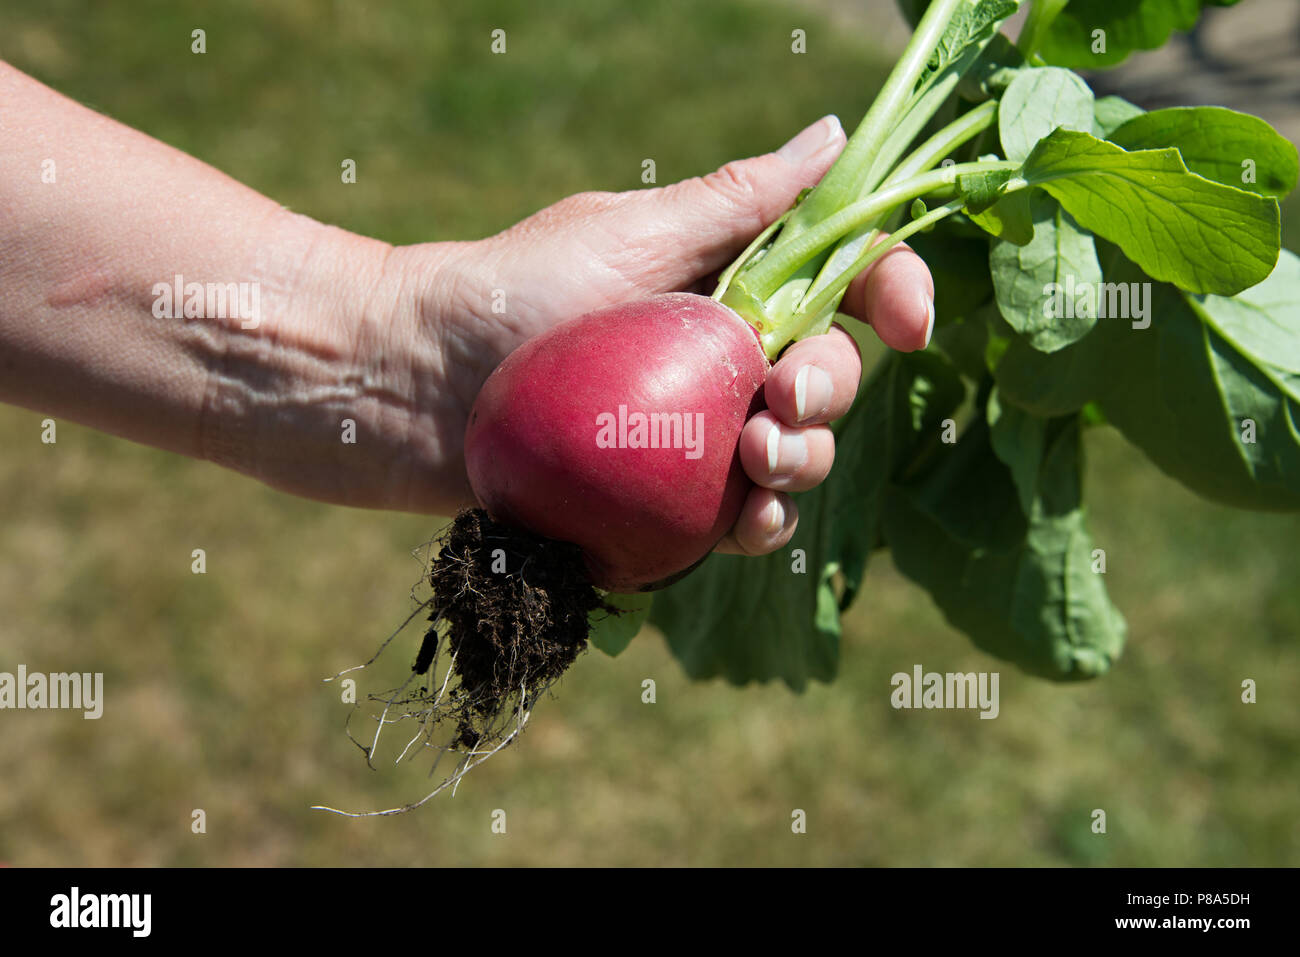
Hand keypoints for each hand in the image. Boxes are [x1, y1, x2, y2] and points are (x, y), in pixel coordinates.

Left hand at [388, 115, 934, 551]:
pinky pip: (738, 523)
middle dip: (829, 393)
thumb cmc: (508, 292)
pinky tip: (747, 524)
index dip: (891, 296)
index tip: (910, 325)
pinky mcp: (661, 501)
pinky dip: (759, 527)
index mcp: (724, 284)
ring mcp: (692, 434)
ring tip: (756, 467)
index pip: (839, 283)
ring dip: (802, 465)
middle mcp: (718, 357)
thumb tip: (835, 134)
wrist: (404, 385)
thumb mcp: (629, 236)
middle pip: (828, 377)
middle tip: (780, 407)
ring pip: (794, 457)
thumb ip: (738, 201)